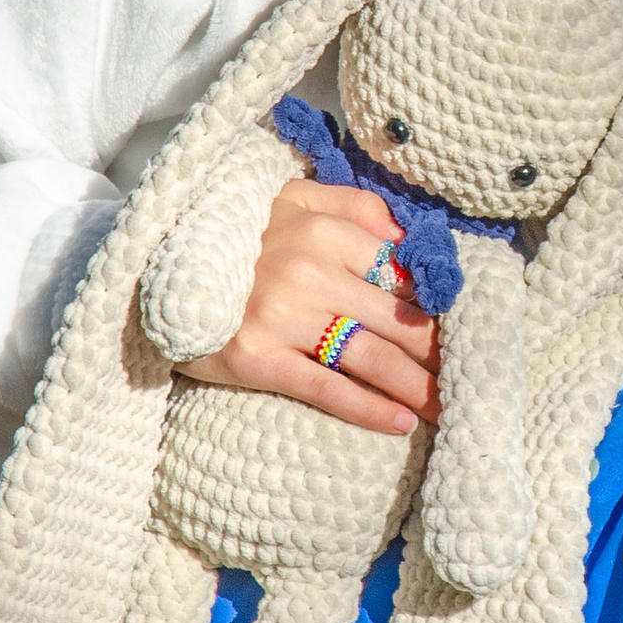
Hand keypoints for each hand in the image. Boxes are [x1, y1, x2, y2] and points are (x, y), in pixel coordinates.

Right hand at [174, 175, 440, 435]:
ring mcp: (280, 316)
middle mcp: (305, 269)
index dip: (437, 305)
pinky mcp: (255, 359)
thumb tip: (409, 238)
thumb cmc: (232, 237)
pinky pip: (328, 388)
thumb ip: (353, 206)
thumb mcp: (288, 200)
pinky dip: (370, 408)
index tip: (464, 329)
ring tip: (450, 407)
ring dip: (419, 387)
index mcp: (320, 227)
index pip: (401, 272)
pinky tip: (402, 422)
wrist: (150, 273)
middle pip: (396, 320)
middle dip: (439, 354)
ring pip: (371, 357)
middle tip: (472, 378)